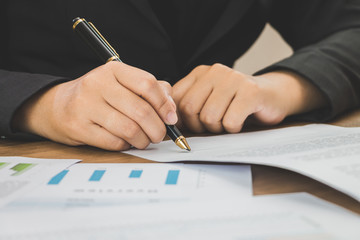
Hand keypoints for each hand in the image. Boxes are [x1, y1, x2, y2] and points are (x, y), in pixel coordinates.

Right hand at [12, 61, 176, 150]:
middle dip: (158, 129)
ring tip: (145, 140)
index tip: (171, 118)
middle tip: (160, 135)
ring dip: (144, 140)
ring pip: (129, 129)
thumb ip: (152, 91)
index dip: (165, 104)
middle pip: (141, 110)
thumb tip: (171, 110)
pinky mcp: (78, 127)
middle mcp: (98, 84)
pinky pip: (114, 142)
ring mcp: (86, 105)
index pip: (147, 84)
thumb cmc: (100, 96)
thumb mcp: (123, 84)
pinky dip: (126, 145)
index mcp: (113, 70)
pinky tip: (126, 142)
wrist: (58, 106)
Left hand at [173, 64, 325, 132]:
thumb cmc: (236, 103)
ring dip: (218, 128)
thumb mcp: (209, 99)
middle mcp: (215, 72)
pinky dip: (234, 129)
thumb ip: (189, 105)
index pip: (176, 99)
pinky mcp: (250, 92)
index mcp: (200, 73)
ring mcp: (234, 79)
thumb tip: (170, 122)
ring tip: (228, 121)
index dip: (180, 118)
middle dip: (199, 126)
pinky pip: (230, 121)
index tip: (191, 126)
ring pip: (209, 117)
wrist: (273, 95)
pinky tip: (241, 121)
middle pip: (189, 109)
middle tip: (213, 126)